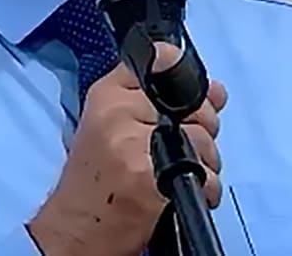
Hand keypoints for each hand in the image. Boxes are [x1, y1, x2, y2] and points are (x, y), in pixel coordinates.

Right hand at [27, 42, 227, 255]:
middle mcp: (119, 113)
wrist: (76, 230)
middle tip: (184, 146)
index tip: (195, 97)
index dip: (189, 79)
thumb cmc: (94, 181)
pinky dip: (206, 187)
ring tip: (180, 173)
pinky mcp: (151, 179)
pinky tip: (184, 191)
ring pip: (202, 139)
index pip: (162, 61)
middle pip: (191, 102)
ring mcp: (135, 145)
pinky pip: (203, 173)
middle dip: (203, 126)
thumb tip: (216, 90)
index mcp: (106, 96)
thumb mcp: (107, 125)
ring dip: (205, 161)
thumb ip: (150, 100)